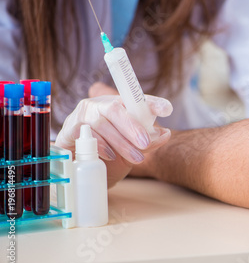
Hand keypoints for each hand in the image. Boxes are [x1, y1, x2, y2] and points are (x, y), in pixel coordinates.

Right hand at [55, 82, 172, 187]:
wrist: (81, 164)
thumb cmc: (110, 149)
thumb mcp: (133, 146)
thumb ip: (149, 140)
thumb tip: (166, 134)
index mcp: (116, 104)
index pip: (135, 99)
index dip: (152, 102)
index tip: (167, 109)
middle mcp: (98, 105)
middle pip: (115, 109)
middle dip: (132, 127)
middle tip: (146, 143)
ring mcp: (81, 116)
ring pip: (101, 124)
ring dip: (121, 142)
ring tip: (137, 157)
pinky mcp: (68, 130)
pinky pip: (84, 135)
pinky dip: (100, 145)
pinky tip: (111, 155)